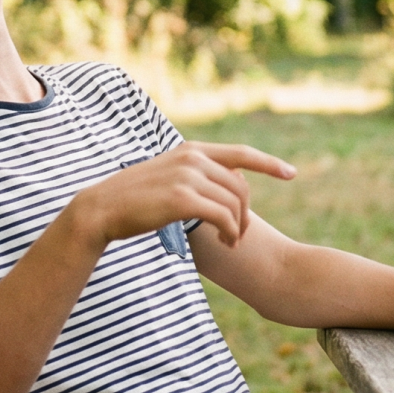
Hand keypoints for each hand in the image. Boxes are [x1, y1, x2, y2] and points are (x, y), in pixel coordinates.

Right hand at [71, 142, 295, 248]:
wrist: (102, 208)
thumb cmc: (134, 199)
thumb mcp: (168, 176)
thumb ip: (196, 174)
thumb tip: (224, 183)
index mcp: (192, 149)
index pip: (241, 154)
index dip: (269, 163)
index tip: (291, 173)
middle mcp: (193, 157)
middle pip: (241, 186)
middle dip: (246, 213)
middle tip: (239, 236)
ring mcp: (188, 176)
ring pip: (234, 203)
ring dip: (238, 227)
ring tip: (231, 242)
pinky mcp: (182, 198)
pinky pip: (223, 215)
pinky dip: (230, 231)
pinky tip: (227, 241)